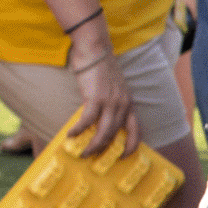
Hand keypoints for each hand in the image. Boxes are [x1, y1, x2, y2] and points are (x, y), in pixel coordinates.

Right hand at [67, 30, 139, 158]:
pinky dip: (79, 129)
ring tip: (83, 152)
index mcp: (128, 103)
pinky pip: (87, 120)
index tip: (124, 155)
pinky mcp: (96, 98)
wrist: (95, 50)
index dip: (132, 145)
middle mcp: (123, 104)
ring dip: (93, 144)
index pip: (136, 130)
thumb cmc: (100, 70)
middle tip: (92, 156)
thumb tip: (99, 121)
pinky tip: (71, 134)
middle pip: (116, 134)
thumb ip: (111, 104)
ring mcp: (111, 102)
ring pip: (104, 131)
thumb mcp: (113, 90)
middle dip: (104, 148)